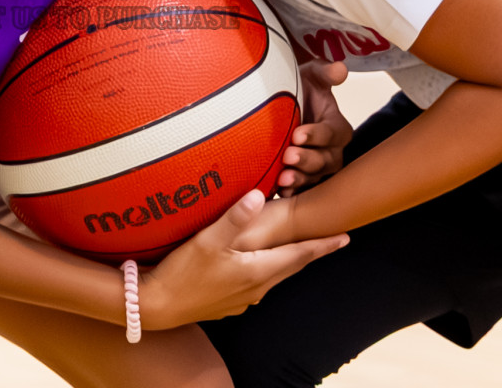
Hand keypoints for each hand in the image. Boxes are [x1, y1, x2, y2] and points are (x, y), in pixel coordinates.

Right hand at [137, 190, 346, 327]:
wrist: (156, 306)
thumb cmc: (181, 272)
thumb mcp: (207, 241)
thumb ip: (235, 218)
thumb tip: (260, 195)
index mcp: (256, 270)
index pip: (298, 255)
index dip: (323, 245)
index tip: (346, 237)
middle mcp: (255, 288)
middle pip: (291, 266)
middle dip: (311, 252)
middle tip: (331, 240)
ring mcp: (242, 299)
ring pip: (274, 276)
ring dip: (289, 261)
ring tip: (298, 249)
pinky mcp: (228, 303)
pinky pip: (257, 284)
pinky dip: (266, 269)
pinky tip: (258, 264)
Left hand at [277, 60, 351, 196]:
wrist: (278, 108)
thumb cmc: (299, 90)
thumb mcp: (311, 76)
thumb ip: (325, 73)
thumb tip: (340, 69)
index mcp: (337, 129)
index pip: (331, 134)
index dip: (316, 135)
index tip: (297, 134)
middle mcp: (332, 153)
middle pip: (325, 161)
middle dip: (307, 160)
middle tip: (288, 156)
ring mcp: (318, 170)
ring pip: (314, 179)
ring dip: (300, 180)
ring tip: (283, 178)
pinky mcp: (303, 182)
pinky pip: (302, 193)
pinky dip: (292, 194)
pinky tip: (278, 192)